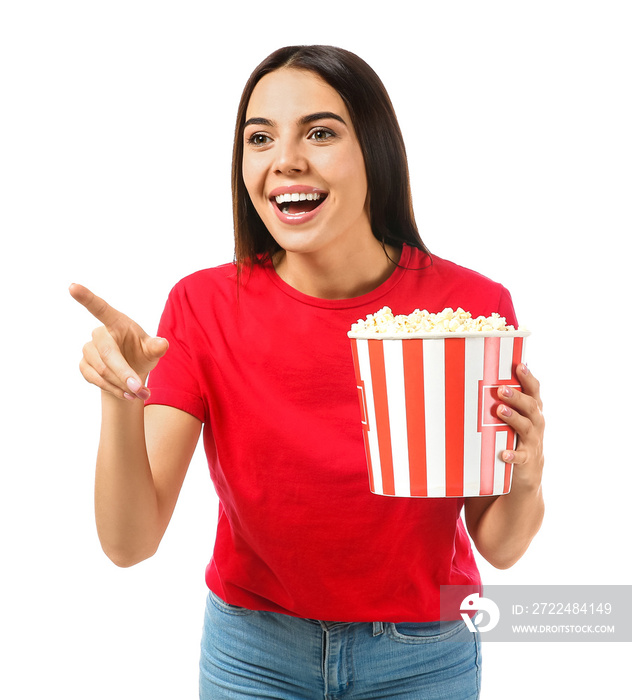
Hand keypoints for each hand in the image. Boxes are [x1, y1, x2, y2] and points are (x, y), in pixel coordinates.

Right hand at [69, 283, 167, 400]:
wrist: (130, 374)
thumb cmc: (141, 353)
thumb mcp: (152, 350)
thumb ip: (156, 347)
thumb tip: (162, 344)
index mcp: (116, 322)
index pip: (100, 308)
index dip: (86, 298)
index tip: (72, 287)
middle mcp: (99, 333)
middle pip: (107, 354)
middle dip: (124, 373)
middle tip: (140, 390)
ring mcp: (89, 350)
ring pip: (103, 372)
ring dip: (123, 385)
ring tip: (140, 393)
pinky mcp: (84, 365)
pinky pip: (97, 380)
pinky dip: (114, 389)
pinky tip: (126, 393)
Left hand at [496, 364, 544, 489]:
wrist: (529, 472)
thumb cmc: (517, 437)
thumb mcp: (516, 418)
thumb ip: (507, 402)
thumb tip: (485, 379)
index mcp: (533, 411)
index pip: (534, 391)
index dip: (528, 378)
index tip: (519, 366)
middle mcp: (536, 423)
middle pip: (530, 406)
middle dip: (516, 397)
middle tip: (500, 389)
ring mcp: (532, 441)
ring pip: (526, 427)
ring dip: (513, 418)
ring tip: (500, 410)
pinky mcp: (526, 459)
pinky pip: (520, 457)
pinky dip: (512, 455)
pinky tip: (503, 453)